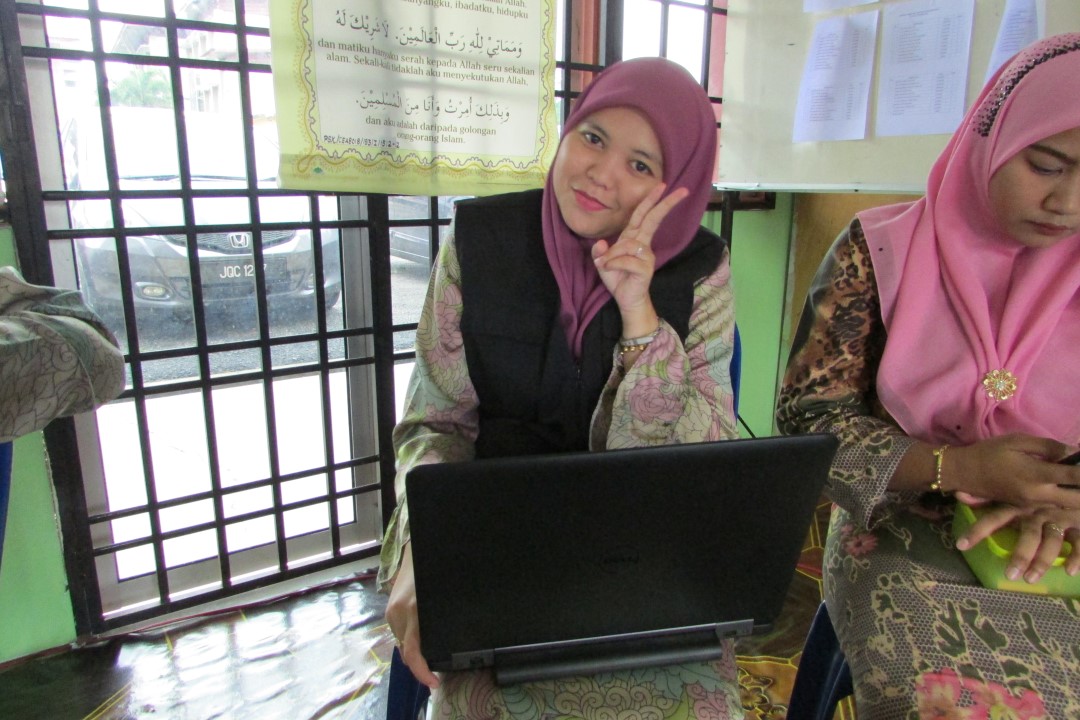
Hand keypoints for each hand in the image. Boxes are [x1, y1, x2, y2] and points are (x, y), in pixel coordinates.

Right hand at [385, 543, 439, 688]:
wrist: (415, 551)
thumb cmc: (433, 571)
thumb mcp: (442, 597)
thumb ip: (442, 618)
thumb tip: (455, 638)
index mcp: (413, 611)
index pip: (412, 651)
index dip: (421, 671)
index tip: (433, 682)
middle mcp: (398, 614)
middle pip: (406, 652)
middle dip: (419, 665)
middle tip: (435, 674)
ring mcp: (391, 612)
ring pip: (401, 644)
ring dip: (414, 653)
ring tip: (429, 659)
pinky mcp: (389, 610)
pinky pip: (399, 634)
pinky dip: (409, 642)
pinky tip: (420, 643)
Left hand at [591, 183, 689, 327]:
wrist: (626, 299)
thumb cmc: (617, 278)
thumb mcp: (603, 262)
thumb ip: (599, 252)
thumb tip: (601, 244)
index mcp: (633, 237)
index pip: (642, 215)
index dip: (650, 200)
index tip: (662, 185)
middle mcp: (642, 244)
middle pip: (653, 219)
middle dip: (665, 204)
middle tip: (682, 190)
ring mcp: (646, 256)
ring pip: (628, 245)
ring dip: (613, 255)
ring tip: (605, 265)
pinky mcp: (645, 268)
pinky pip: (626, 260)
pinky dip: (614, 264)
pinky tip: (608, 269)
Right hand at [945, 434, 1079, 509]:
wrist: (963, 473)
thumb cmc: (989, 453)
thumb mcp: (1017, 441)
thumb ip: (1049, 447)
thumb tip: (1075, 452)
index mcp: (1036, 475)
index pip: (1075, 476)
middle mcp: (1039, 494)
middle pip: (1077, 500)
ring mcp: (1034, 505)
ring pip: (1067, 507)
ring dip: (1074, 496)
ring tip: (1072, 481)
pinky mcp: (1029, 509)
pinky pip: (1054, 507)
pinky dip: (1063, 499)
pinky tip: (1062, 487)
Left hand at [955, 504, 1079, 580]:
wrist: (1076, 491)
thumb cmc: (1040, 499)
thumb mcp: (1016, 499)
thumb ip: (988, 500)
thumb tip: (958, 495)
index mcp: (1019, 506)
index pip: (995, 517)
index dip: (978, 530)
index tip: (961, 546)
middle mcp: (1039, 511)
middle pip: (1029, 533)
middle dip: (1020, 554)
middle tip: (1010, 575)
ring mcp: (1061, 518)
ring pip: (1052, 539)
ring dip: (1042, 560)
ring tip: (1030, 579)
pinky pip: (1079, 542)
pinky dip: (1076, 557)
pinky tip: (1069, 571)